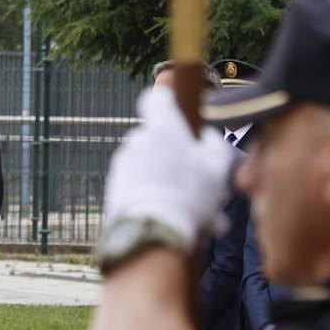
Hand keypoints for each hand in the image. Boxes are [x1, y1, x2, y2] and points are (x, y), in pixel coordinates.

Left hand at [102, 88, 233, 248]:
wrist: (152, 231)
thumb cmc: (190, 196)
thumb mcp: (216, 169)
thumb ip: (214, 146)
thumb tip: (207, 136)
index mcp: (163, 128)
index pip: (155, 98)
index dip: (164, 99)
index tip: (173, 108)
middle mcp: (138, 139)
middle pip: (157, 138)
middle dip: (173, 155)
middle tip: (196, 183)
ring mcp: (123, 160)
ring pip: (148, 163)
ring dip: (165, 178)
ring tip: (188, 208)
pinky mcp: (113, 183)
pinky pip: (136, 182)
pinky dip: (151, 193)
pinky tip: (170, 216)